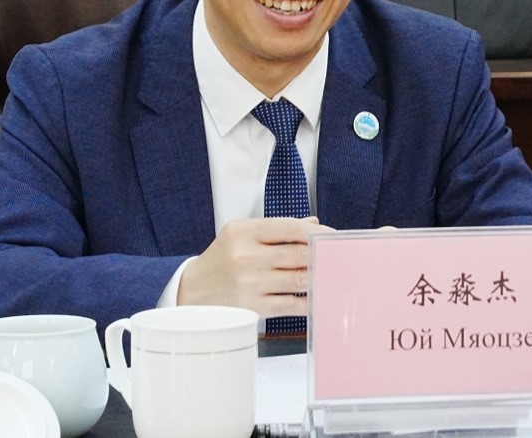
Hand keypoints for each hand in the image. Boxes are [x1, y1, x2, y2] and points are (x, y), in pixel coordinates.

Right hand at [176, 217, 331, 317]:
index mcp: (244, 232)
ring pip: (299, 280)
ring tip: (333, 275)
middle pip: (298, 255)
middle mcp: (246, 257)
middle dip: (323, 256)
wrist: (191, 292)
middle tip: (341, 257)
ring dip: (320, 278)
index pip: (290, 228)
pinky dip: (309, 301)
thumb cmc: (221, 259)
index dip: (317, 232)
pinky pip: (292, 305)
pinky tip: (318, 296)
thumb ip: (277, 229)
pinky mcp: (254, 307)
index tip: (333, 237)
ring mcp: (250, 284)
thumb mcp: (241, 235)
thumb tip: (313, 223)